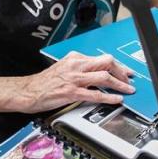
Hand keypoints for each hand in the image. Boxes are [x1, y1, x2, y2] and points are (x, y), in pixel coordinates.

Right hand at [17, 52, 134, 113]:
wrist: (28, 91)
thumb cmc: (44, 83)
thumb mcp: (64, 69)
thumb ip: (80, 69)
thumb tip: (97, 74)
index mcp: (75, 58)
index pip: (102, 58)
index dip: (117, 65)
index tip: (126, 71)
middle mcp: (76, 65)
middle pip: (107, 62)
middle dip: (122, 71)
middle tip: (129, 80)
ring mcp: (74, 78)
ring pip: (104, 76)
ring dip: (120, 84)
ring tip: (128, 90)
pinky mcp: (72, 92)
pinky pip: (95, 93)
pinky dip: (109, 97)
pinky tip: (116, 100)